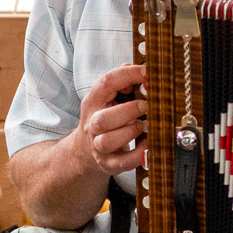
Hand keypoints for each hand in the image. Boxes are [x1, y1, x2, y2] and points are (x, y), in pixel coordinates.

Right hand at [76, 62, 147, 178]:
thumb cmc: (104, 120)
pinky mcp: (108, 164)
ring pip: (108, 141)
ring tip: (144, 126)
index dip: (128, 75)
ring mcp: (98, 145)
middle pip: (104, 118)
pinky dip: (138, 155)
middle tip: (146, 106)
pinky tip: (148, 145)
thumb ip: (121, 82)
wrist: (84, 151)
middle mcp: (92, 124)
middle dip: (129, 110)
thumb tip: (138, 68)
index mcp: (93, 102)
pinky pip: (122, 162)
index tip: (148, 73)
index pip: (107, 83)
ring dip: (130, 131)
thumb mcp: (107, 98)